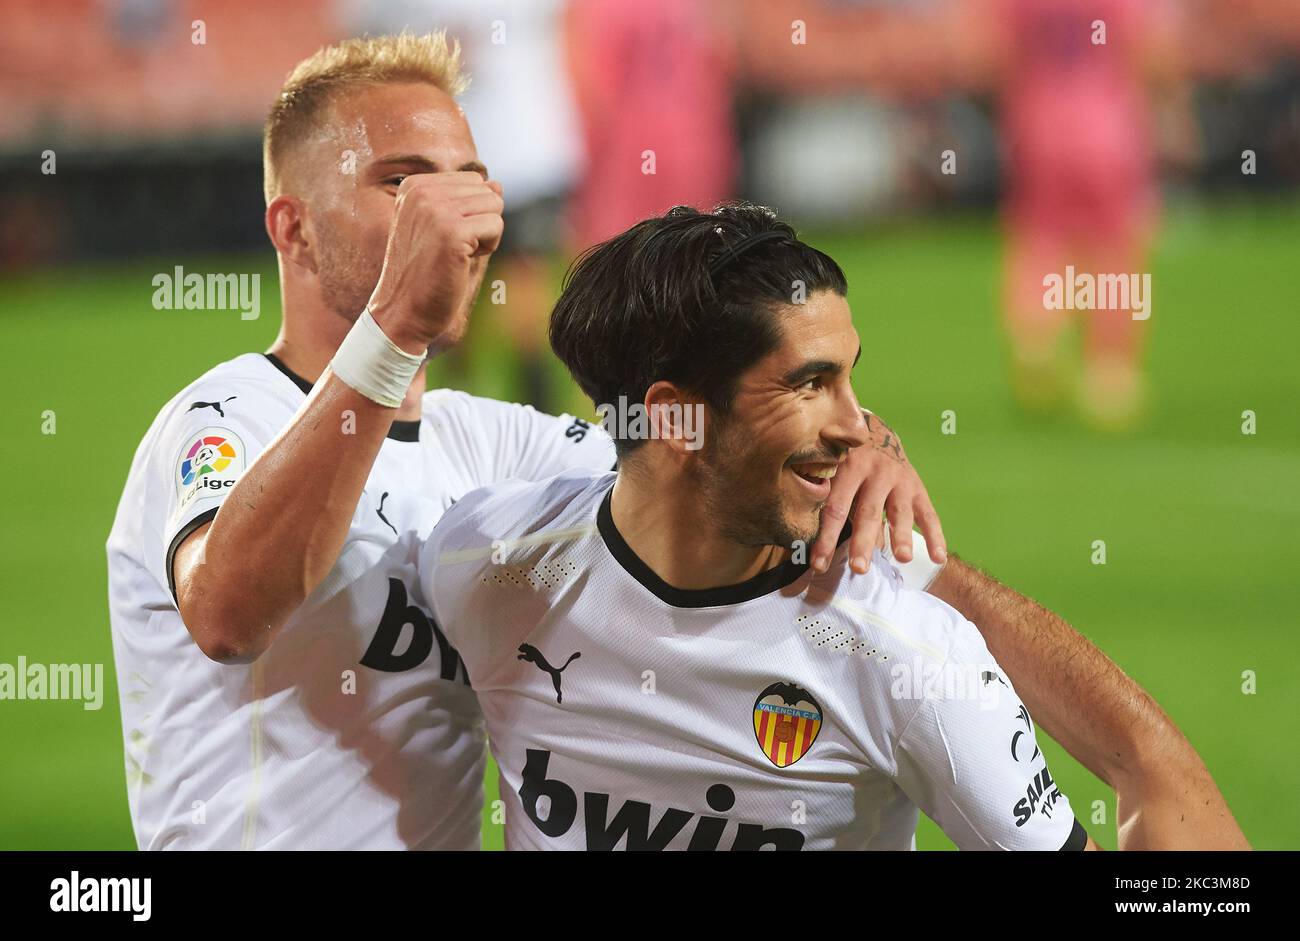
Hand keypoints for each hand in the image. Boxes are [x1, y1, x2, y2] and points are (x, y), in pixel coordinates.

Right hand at [366, 172, 504, 355]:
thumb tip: (497, 184)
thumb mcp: (441, 229)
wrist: (402, 311)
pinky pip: (496, 224)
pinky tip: (462, 262)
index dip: (470, 213)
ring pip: (495, 205)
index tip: (445, 237)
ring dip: (485, 235)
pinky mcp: (452, 231)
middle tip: (452, 249)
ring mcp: (436, 209)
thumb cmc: (423, 275)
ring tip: (456, 255)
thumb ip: (467, 203)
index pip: (472, 181)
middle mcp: (421, 190)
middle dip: (480, 222)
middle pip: (486, 191)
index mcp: (413, 186)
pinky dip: (489, 247)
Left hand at [810, 411, 945, 573]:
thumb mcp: (832, 467)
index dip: (826, 538)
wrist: (877, 431)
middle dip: (863, 542)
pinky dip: (935, 537)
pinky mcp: (918, 488)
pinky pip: (929, 514)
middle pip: (868, 513)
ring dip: (902, 536)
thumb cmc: (846, 459)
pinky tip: (939, 558)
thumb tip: (814, 538)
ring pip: (900, 512)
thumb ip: (828, 496)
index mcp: (849, 468)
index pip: (836, 508)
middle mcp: (876, 473)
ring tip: (903, 558)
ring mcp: (900, 480)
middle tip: (859, 568)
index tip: (819, 564)